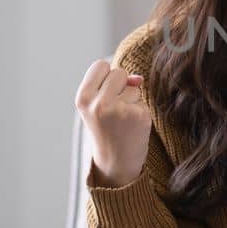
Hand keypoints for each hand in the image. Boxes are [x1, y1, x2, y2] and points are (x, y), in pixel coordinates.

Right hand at [75, 60, 151, 187]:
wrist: (115, 162)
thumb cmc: (106, 129)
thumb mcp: (97, 106)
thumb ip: (112, 85)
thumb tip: (138, 78)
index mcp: (83, 98)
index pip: (100, 65)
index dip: (106, 76)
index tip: (104, 93)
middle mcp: (99, 103)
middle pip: (119, 72)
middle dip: (121, 86)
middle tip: (114, 110)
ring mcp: (119, 110)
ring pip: (134, 86)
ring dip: (132, 99)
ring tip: (122, 120)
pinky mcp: (139, 116)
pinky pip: (143, 100)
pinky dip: (140, 111)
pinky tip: (132, 126)